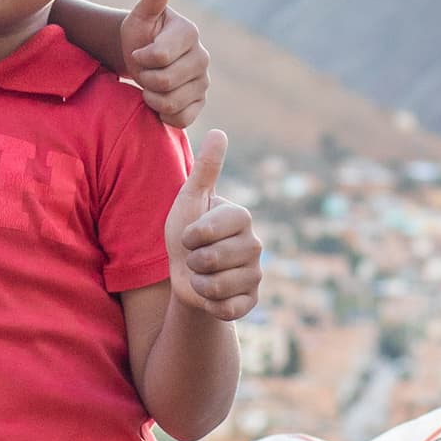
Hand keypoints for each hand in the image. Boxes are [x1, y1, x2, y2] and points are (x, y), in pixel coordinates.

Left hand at [120, 0, 209, 130]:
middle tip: (142, 71)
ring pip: (171, 103)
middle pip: (164, 82)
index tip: (138, 52)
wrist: (141, 60)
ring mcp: (203, 82)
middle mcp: (202, 57)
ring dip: (151, 98)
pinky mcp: (200, 104)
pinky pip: (181, 120)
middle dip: (144, 78)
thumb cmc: (139, 35)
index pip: (159, 56)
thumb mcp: (140, 15)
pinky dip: (163, 115)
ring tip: (149, 85)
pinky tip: (159, 101)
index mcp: (189, 33)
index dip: (140, 58)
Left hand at [165, 129, 260, 321]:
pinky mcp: (252, 301)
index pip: (208, 231)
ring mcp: (255, 274)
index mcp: (242, 217)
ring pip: (218, 285)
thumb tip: (220, 132)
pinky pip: (228, 308)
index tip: (189, 235)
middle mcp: (255, 244)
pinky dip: (211, 304)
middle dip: (192, 261)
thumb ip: (205, 169)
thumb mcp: (189, 199)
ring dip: (199, 283)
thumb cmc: (186, 232)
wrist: (184, 274)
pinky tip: (211, 295)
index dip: (189, 236)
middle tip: (195, 256)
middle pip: (212, 260)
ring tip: (202, 274)